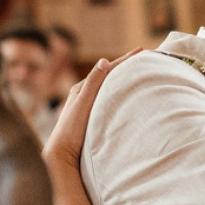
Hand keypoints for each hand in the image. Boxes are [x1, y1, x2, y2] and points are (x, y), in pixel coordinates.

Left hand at [43, 53, 130, 168]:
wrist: (62, 154)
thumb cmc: (71, 130)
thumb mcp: (83, 103)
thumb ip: (93, 83)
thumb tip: (104, 61)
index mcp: (81, 88)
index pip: (107, 69)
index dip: (124, 60)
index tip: (141, 50)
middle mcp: (84, 95)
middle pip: (108, 76)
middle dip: (125, 67)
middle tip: (143, 58)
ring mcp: (87, 106)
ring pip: (108, 88)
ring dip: (122, 79)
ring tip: (137, 73)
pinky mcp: (90, 118)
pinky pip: (107, 100)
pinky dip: (117, 93)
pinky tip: (125, 96)